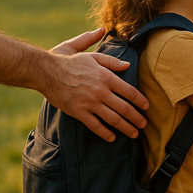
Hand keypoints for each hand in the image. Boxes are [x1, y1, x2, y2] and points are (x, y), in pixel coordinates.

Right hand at [47, 28, 149, 142]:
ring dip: (125, 128)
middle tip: (144, 125)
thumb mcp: (90, 54)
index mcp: (105, 76)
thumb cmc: (67, 60)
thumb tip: (127, 64)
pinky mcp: (79, 112)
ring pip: (113, 119)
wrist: (46, 71)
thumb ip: (110, 60)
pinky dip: (105, 133)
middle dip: (136, 118)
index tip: (147, 107)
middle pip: (124, 108)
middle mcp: (100, 91)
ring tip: (134, 134)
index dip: (140, 100)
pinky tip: (112, 137)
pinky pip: (95, 126)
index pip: (129, 91)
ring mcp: (90, 103)